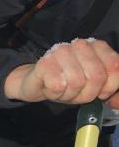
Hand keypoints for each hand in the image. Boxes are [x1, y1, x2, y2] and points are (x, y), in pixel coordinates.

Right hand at [4, 39, 118, 107]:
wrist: (35, 82)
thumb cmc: (66, 83)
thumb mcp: (94, 86)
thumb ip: (111, 89)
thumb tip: (117, 102)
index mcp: (99, 47)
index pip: (115, 68)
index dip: (107, 87)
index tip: (97, 91)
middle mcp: (81, 45)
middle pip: (96, 77)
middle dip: (86, 93)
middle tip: (75, 92)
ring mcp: (62, 51)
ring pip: (76, 83)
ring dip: (68, 94)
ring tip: (62, 89)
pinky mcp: (44, 63)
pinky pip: (58, 86)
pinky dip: (55, 94)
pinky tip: (51, 89)